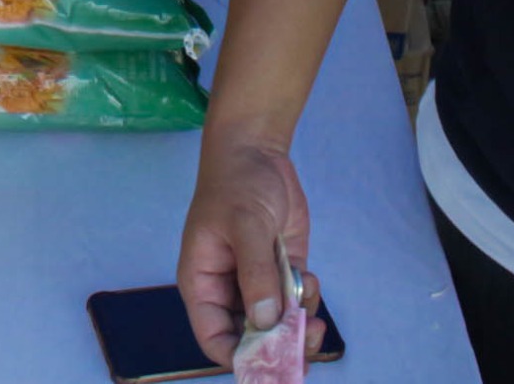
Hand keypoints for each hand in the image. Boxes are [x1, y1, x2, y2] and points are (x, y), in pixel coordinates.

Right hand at [178, 136, 317, 368]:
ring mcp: (257, 281)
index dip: (240, 357)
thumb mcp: (245, 225)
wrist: (257, 150)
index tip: (273, 362)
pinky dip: (306, 297)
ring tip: (309, 293)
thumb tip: (266, 321)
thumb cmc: (236, 184)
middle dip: (280, 342)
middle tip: (308, 336)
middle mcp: (229, 290)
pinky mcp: (281, 269)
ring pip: (277, 322)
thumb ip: (256, 274)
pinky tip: (310, 276)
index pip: (215, 338)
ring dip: (298, 319)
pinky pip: (295, 299)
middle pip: (251, 336)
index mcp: (204, 284)